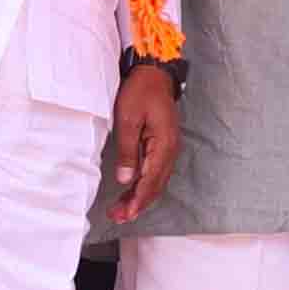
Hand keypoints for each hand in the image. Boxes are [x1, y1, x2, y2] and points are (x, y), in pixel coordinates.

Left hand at [110, 61, 182, 222]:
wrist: (154, 72)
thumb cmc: (140, 92)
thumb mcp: (128, 119)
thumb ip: (128, 151)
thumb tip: (126, 179)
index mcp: (163, 144)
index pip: (151, 180)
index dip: (138, 199)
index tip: (126, 214)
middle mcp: (170, 149)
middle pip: (156, 184)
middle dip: (138, 203)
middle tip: (118, 217)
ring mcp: (169, 147)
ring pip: (156, 180)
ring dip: (140, 196)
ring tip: (121, 210)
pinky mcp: (163, 145)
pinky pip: (156, 171)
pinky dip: (144, 184)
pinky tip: (132, 190)